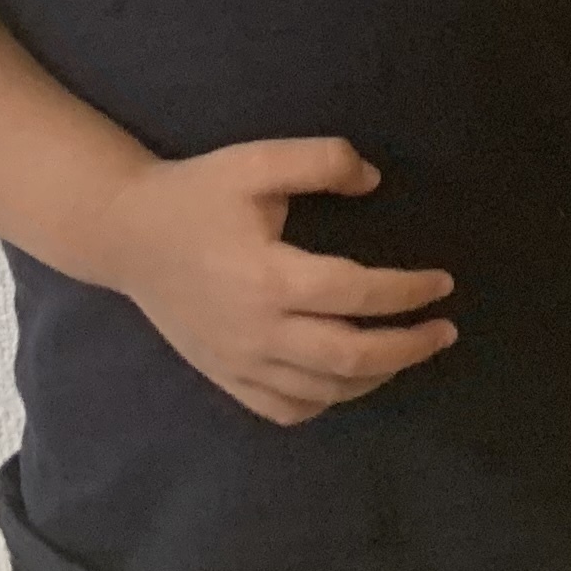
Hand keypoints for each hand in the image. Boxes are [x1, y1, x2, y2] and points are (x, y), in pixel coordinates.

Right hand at [89, 139, 456, 427]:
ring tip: (410, 352)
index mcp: (269, 279)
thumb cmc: (196, 194)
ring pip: (323, 392)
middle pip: (349, 358)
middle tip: (445, 331)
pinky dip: (326, 402)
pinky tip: (348, 380)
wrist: (125, 234)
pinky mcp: (224, 376)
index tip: (444, 283)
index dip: (408, 292)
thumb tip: (375, 181)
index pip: (358, 295)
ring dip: (376, 377)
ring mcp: (238, 363)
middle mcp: (256, 332)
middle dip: (408, 348)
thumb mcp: (257, 161)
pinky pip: (284, 409)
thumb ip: (322, 161)